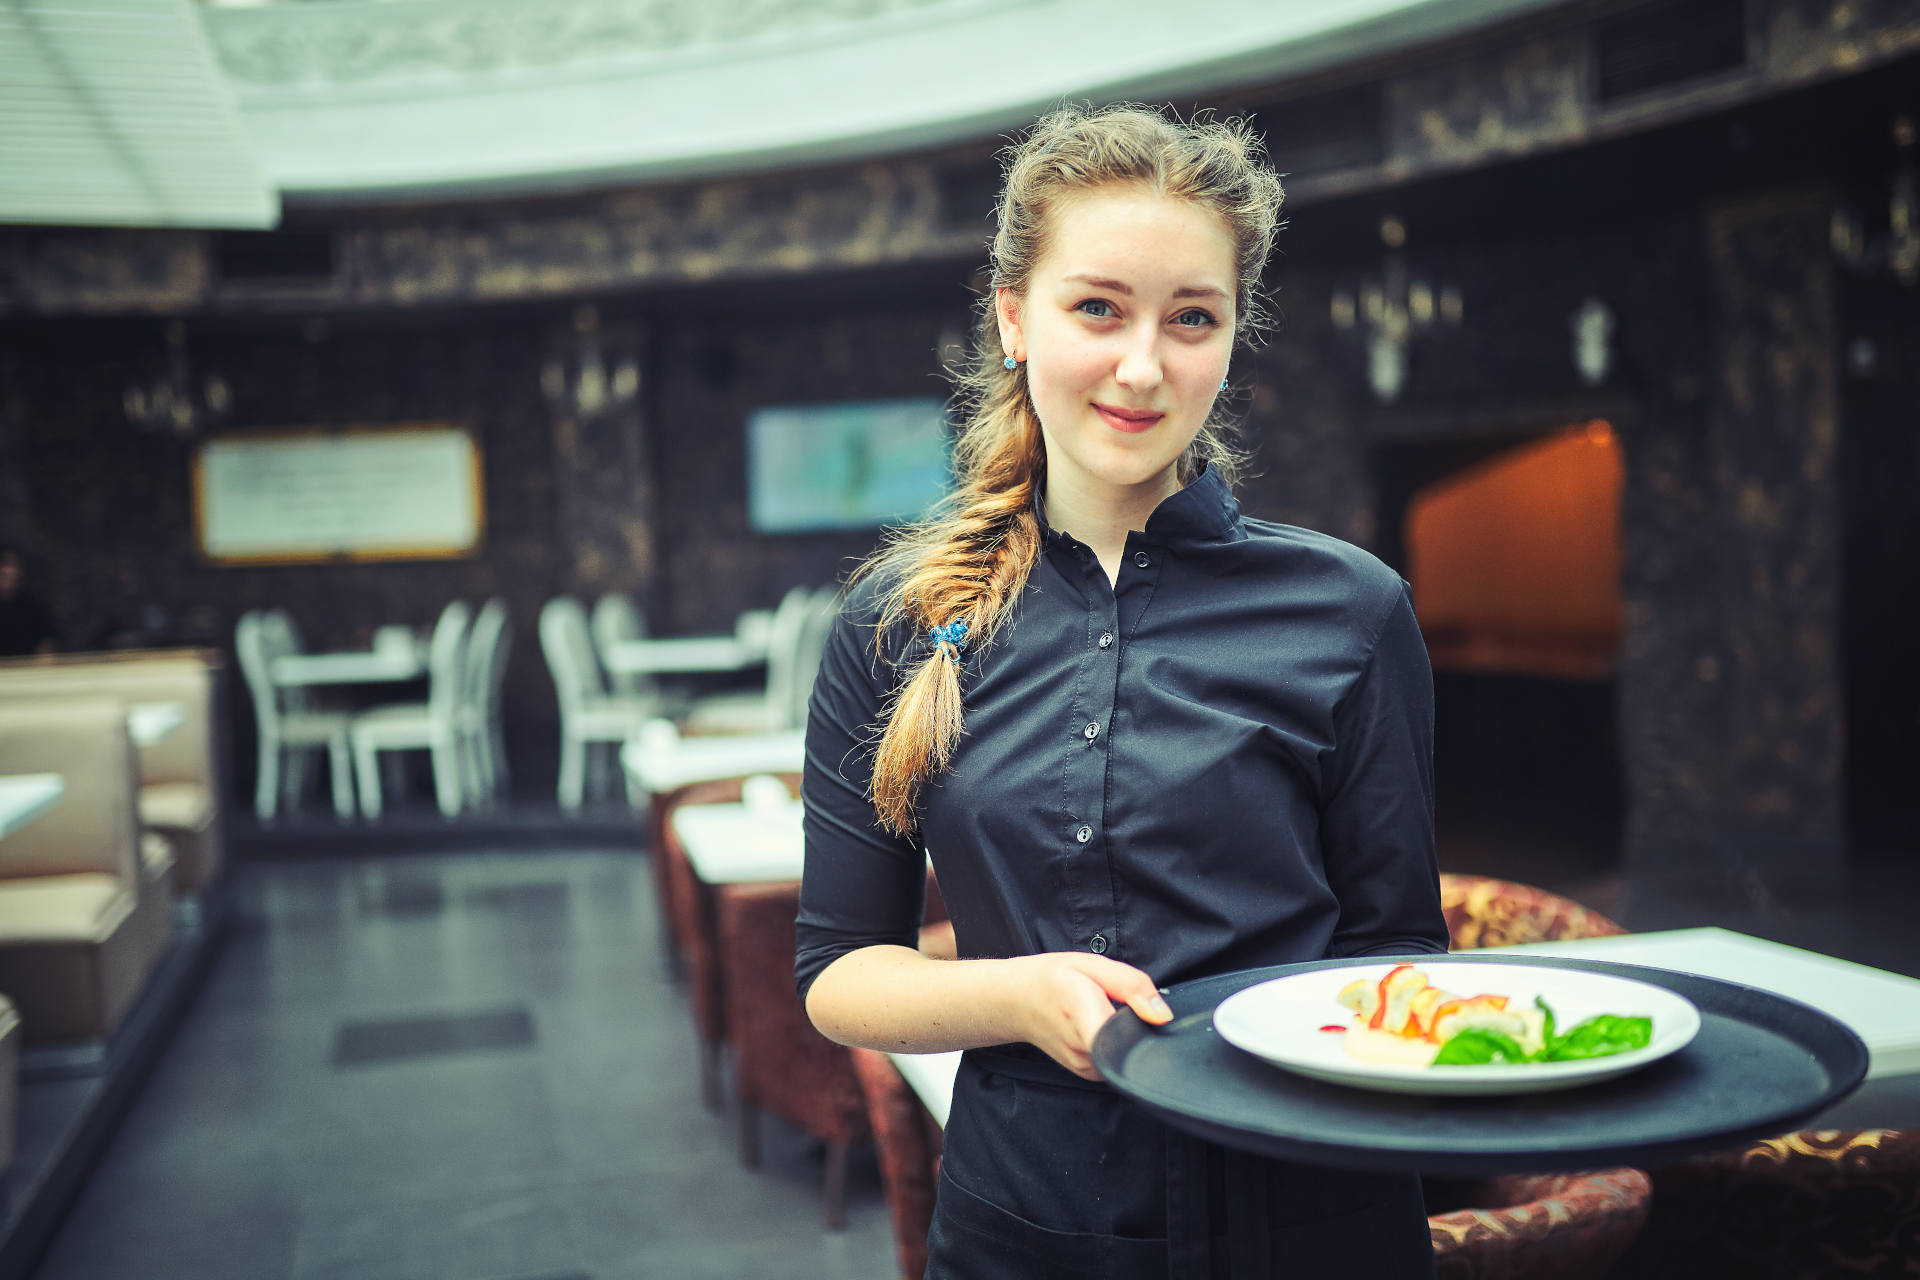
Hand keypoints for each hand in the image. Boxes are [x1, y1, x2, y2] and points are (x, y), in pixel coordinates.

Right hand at [1002, 952, 1172, 1080]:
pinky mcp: (1088, 1073)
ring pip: (1126, 1054)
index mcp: (1083, 1014)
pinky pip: (1116, 1060)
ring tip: (1106, 1012)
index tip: (1147, 1014)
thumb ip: (1131, 986)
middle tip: (1120, 1003)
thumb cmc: (1050, 979)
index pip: (1121, 1039)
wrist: (1015, 1002)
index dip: (1144, 1028)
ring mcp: (1085, 1067)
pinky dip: (1117, 1043)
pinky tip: (1102, 1026)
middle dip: (1137, 1023)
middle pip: (1133, 1045)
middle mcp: (1083, 1049)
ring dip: (1126, 1034)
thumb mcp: (1091, 965)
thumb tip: (1163, 1015)